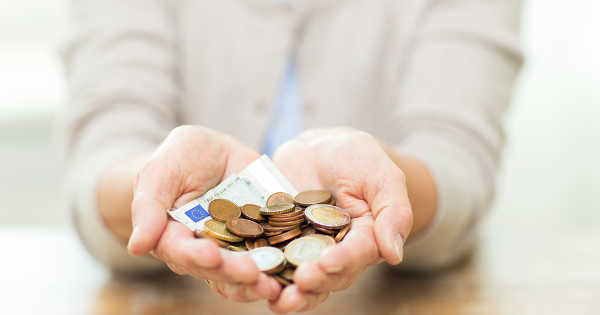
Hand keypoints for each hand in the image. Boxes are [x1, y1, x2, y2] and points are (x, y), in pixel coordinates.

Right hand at [127, 125, 279, 301]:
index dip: (196, 256)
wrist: (213, 152)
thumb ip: (149, 205)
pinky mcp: (264, 240)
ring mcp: (236, 249)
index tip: (211, 256)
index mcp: (175, 238)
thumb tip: (137, 247)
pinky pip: (274, 257)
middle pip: (217, 270)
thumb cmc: (179, 158)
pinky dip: (285, 267)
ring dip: (260, 282)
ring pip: (245, 274)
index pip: (182, 252)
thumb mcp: (162, 170)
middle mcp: (205, 251)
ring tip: (275, 284)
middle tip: (253, 274)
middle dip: (234, 273)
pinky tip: (299, 272)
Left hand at [270, 127, 412, 312]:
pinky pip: (270, 262)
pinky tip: (250, 280)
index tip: (327, 262)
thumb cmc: (356, 158)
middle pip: (328, 276)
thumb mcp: (380, 175)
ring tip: (278, 299)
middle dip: (315, 281)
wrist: (318, 148)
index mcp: (365, 240)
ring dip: (290, 293)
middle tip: (301, 281)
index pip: (357, 255)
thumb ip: (393, 212)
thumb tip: (394, 255)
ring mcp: (305, 252)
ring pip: (300, 280)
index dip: (343, 261)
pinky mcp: (278, 244)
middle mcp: (336, 253)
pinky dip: (262, 275)